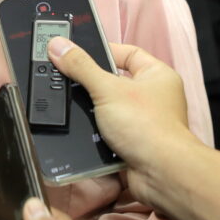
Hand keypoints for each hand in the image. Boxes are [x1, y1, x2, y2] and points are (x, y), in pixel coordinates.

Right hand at [47, 38, 200, 203]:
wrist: (160, 173)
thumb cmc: (148, 126)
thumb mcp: (107, 89)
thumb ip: (81, 67)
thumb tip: (58, 45)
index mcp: (157, 75)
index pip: (128, 52)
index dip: (104, 51)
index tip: (79, 53)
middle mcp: (155, 97)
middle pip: (116, 82)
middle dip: (94, 85)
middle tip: (70, 81)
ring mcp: (145, 122)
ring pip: (111, 109)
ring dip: (94, 112)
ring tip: (74, 108)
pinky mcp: (135, 144)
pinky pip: (110, 133)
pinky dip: (97, 134)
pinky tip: (83, 132)